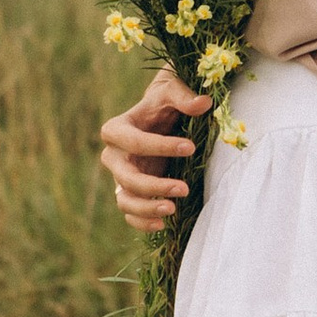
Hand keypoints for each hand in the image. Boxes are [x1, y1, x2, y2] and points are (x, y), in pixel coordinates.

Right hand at [100, 68, 210, 231]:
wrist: (158, 118)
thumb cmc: (163, 104)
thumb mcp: (171, 93)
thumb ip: (184, 97)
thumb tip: (204, 103)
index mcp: (117, 129)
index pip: (134, 142)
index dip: (161, 147)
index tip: (190, 148)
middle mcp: (113, 156)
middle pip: (126, 177)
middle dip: (154, 185)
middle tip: (184, 188)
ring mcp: (120, 177)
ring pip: (125, 200)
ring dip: (147, 208)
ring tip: (173, 209)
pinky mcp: (129, 192)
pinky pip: (130, 213)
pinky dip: (142, 222)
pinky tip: (163, 224)